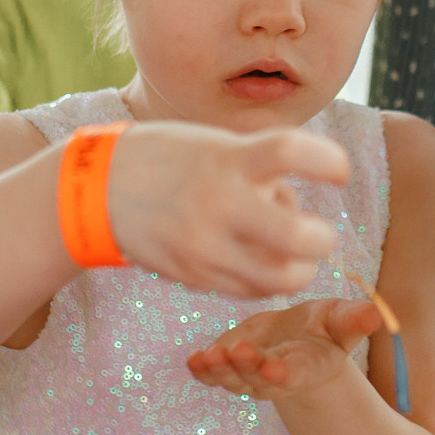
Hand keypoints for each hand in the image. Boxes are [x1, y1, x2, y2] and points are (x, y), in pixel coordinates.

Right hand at [106, 124, 347, 297]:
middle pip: (297, 235)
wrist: (94, 191)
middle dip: (322, 240)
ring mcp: (204, 245)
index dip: (330, 161)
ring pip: (279, 277)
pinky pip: (249, 290)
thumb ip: (258, 168)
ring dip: (299, 269)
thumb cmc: (167, 158)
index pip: (292, 151)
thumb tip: (293, 205)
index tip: (340, 172)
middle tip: (321, 235)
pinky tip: (258, 261)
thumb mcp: (214, 144)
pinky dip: (265, 280)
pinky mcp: (193, 275)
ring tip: (294, 255)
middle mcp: (218, 202)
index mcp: (227, 158)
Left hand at [186, 297, 381, 400]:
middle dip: (246, 367)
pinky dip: (200, 370)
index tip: (273, 367)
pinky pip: (211, 374)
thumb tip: (377, 314)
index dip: (283, 373)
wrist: (297, 339)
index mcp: (305, 367)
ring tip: (207, 356)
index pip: (293, 374)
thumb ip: (355, 319)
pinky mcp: (227, 364)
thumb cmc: (324, 328)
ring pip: (231, 378)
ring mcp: (247, 374)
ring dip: (219, 369)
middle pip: (257, 378)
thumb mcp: (341, 319)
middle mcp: (274, 376)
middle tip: (236, 350)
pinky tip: (192, 360)